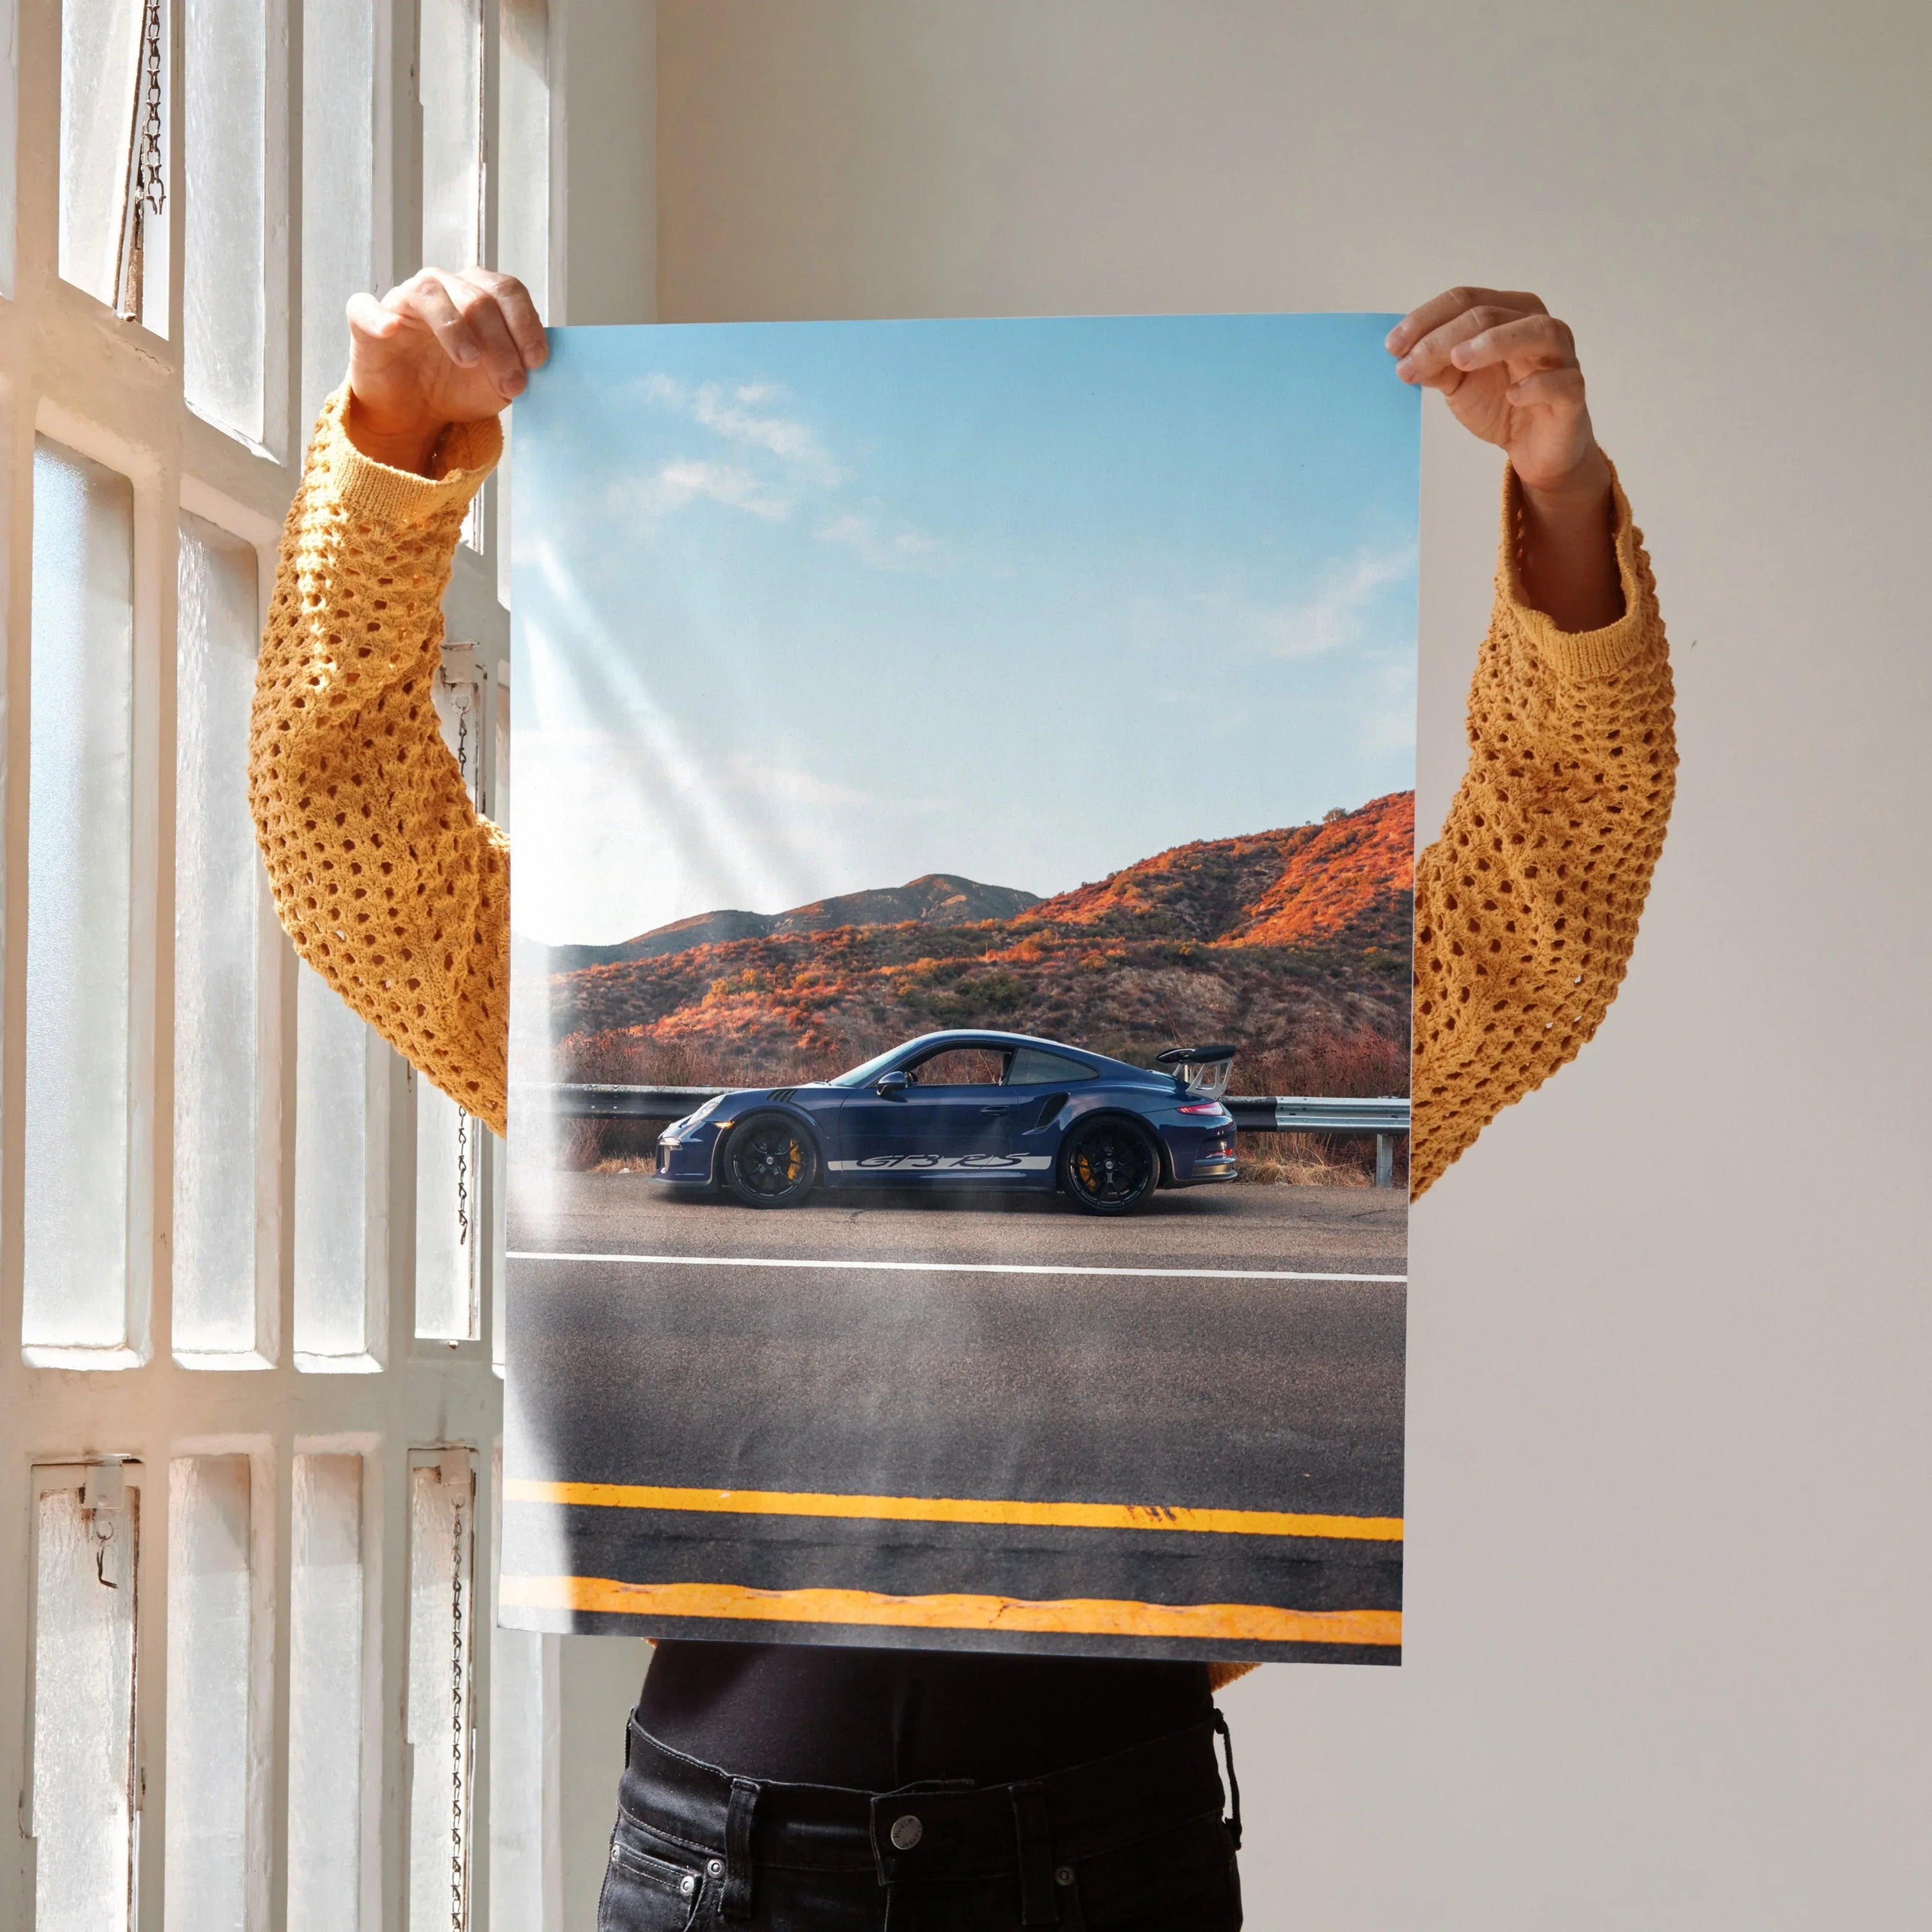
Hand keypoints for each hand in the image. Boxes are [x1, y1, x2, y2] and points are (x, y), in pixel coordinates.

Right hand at [344, 267, 546, 474]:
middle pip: (477, 297)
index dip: (525, 323)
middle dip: (500, 343)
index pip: (507, 291)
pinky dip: (378, 317)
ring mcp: (404, 300)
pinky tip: (391, 330)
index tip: (536, 361)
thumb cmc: (457, 387)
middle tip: (511, 383)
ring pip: (430, 293)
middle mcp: (443, 288)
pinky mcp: (366, 321)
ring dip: (454, 327)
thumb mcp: (498, 384)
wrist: (414, 413)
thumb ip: (518, 367)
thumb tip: (534, 363)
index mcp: (479, 294)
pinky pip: (365, 307)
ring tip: (469, 361)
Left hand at [1389, 287, 1621, 628]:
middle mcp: (1537, 325)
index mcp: (1508, 313)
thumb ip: (1436, 365)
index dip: (1426, 319)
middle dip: (1444, 337)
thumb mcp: (1458, 383)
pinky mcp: (1573, 393)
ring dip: (1494, 342)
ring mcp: (1561, 357)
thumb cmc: (1500, 403)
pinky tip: (1513, 394)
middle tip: (1409, 364)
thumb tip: (1404, 356)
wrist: (1534, 448)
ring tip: (1458, 360)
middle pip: (1490, 314)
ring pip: (1535, 332)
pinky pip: (1562, 381)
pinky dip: (1537, 384)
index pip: (1465, 300)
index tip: (1392, 347)